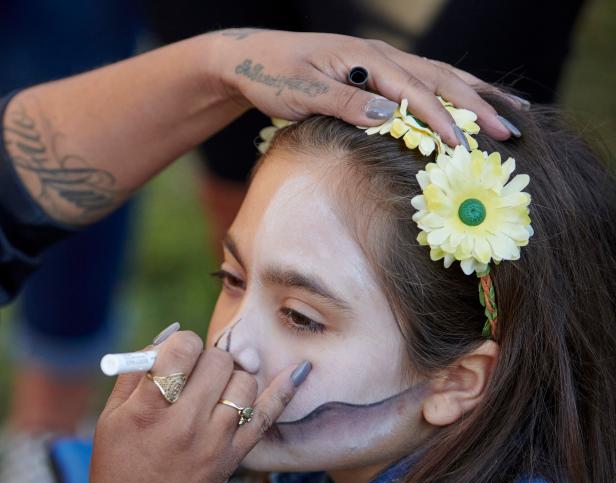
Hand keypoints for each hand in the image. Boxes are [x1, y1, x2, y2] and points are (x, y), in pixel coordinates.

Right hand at [84, 330, 305, 482]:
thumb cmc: (117, 468)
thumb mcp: (112, 416)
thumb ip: (138, 370)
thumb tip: (172, 332)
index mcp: (148, 410)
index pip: (183, 350)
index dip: (182, 343)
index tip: (177, 355)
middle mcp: (185, 425)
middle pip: (218, 362)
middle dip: (207, 359)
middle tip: (194, 375)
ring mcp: (214, 443)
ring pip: (244, 382)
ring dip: (232, 376)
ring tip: (215, 390)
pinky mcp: (233, 459)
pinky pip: (266, 416)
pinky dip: (283, 390)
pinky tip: (299, 371)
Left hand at [205, 29, 517, 145]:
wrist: (250, 59)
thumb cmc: (272, 76)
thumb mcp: (303, 93)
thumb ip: (346, 103)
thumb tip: (391, 114)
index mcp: (366, 58)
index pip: (415, 91)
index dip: (443, 119)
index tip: (465, 145)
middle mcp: (380, 55)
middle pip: (441, 79)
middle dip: (478, 106)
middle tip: (511, 132)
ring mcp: (381, 62)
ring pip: (440, 77)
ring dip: (477, 96)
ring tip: (513, 114)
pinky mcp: (376, 73)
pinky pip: (424, 82)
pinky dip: (453, 94)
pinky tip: (472, 104)